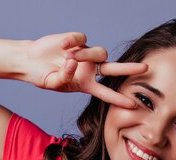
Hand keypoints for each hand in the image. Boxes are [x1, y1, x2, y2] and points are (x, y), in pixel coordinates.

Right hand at [23, 32, 146, 107]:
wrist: (29, 61)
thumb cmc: (42, 76)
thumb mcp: (52, 84)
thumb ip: (64, 78)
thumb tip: (73, 64)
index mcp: (86, 84)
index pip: (106, 93)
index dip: (118, 99)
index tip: (133, 105)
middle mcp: (90, 69)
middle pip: (114, 68)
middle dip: (129, 69)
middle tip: (146, 68)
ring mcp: (85, 54)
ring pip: (99, 53)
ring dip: (86, 56)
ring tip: (67, 58)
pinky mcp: (77, 40)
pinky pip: (81, 39)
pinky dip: (72, 42)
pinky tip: (62, 46)